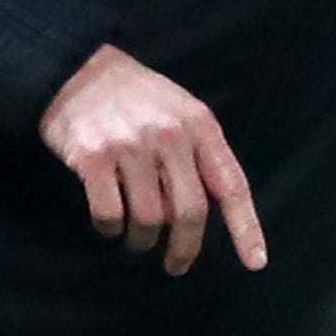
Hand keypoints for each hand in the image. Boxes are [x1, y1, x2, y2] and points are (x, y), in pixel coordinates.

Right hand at [39, 45, 267, 275]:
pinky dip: (110, 228)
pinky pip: (109, 214)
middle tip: (176, 265)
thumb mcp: (182, 111)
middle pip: (189, 211)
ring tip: (137, 240)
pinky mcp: (93, 158)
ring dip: (143, 240)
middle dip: (185, 247)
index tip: (256, 262)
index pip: (231, 185)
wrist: (80, 70)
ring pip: (149, 219)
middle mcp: (170, 135)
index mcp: (200, 125)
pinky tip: (109, 225)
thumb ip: (200, 153)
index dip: (246, 227)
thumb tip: (210, 209)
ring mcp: (130, 146)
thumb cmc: (138, 98)